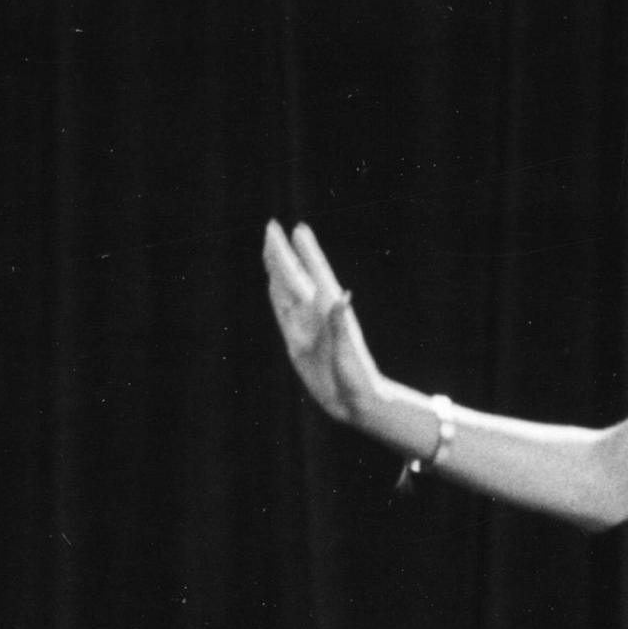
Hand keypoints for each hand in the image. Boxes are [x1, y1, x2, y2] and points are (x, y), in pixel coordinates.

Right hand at [262, 219, 395, 430]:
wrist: (355, 402)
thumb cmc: (358, 379)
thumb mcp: (349, 353)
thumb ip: (341, 325)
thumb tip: (342, 295)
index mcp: (330, 312)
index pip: (315, 274)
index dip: (307, 251)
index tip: (298, 228)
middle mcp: (317, 315)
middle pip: (296, 277)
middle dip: (283, 252)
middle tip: (272, 226)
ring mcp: (306, 327)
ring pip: (287, 291)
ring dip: (278, 269)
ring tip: (269, 248)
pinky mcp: (298, 342)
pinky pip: (283, 313)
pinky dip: (276, 295)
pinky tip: (272, 284)